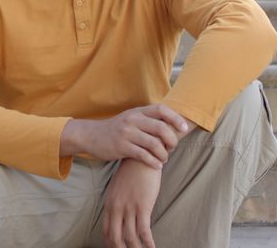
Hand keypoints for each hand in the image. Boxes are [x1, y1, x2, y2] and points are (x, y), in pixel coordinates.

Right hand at [61, 104, 189, 168]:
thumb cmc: (117, 129)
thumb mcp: (131, 118)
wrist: (92, 136)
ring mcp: (126, 133)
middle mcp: (132, 120)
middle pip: (161, 127)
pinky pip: (143, 155)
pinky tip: (157, 166)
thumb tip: (172, 125)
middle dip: (172, 140)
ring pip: (154, 144)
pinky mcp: (121, 147)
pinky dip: (154, 162)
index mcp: (137, 111)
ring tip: (164, 159)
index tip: (184, 128)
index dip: (175, 118)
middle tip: (173, 148)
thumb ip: (147, 120)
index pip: (161, 109)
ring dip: (164, 154)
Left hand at [103, 159, 162, 247]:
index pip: (107, 231)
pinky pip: (144, 231)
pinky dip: (148, 243)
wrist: (141, 158)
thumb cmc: (132, 173)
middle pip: (115, 238)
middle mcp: (116, 208)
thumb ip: (117, 203)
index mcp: (109, 204)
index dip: (111, 244)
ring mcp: (129, 208)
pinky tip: (152, 247)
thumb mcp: (118, 188)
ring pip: (130, 238)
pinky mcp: (142, 206)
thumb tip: (120, 217)